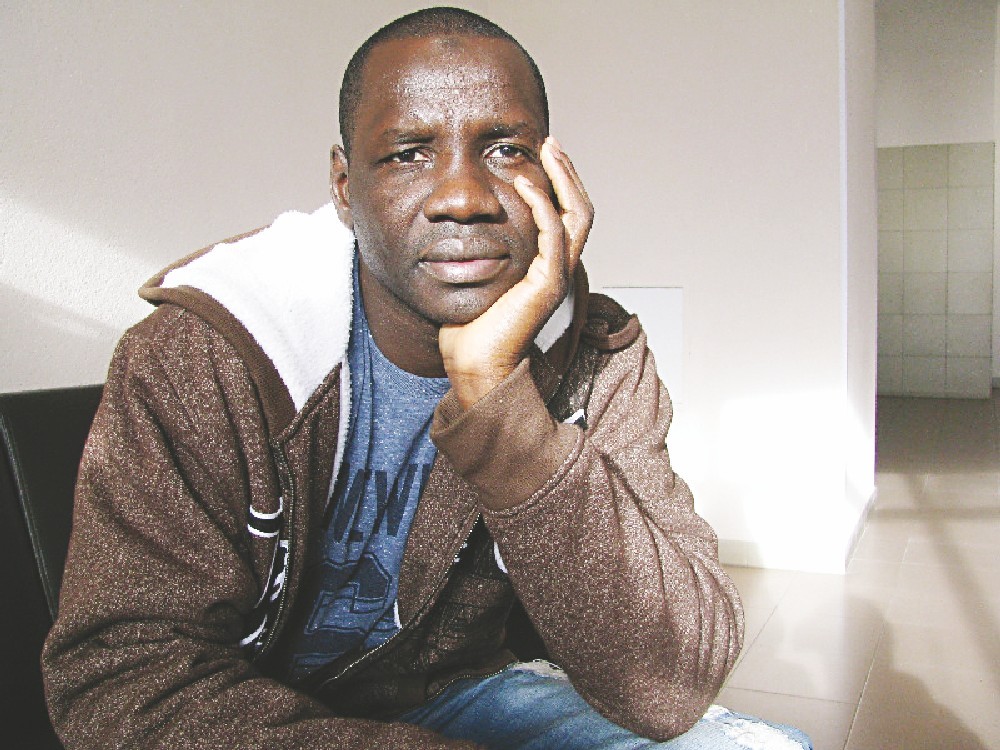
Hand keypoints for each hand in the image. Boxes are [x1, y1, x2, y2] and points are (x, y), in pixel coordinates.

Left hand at [439, 137, 592, 408]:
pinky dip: (542, 203)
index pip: (564, 215)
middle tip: (549, 142)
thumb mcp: (473, 273)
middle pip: (580, 209)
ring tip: (547, 150)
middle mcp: (558, 268)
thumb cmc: (468, 325)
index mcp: (545, 266)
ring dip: (564, 177)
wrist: (472, 362)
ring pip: (578, 215)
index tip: (538, 155)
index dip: (557, 183)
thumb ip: (476, 246)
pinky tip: (524, 181)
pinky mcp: (548, 283)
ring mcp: (557, 275)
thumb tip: (454, 217)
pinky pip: (553, 232)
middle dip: (567, 172)